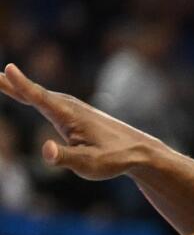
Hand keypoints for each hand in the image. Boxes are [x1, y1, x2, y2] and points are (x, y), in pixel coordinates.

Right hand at [0, 63, 156, 178]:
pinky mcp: (77, 115)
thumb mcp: (89, 165)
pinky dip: (33, 95)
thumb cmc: (114, 159)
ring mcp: (74, 109)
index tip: (7, 69)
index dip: (21, 85)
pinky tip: (27, 95)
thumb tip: (44, 149)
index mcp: (69, 116)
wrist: (139, 152)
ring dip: (20, 87)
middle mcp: (70, 107)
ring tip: (0, 80)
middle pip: (35, 94)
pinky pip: (49, 101)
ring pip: (42, 96)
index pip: (40, 98)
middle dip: (12, 84)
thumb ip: (65, 157)